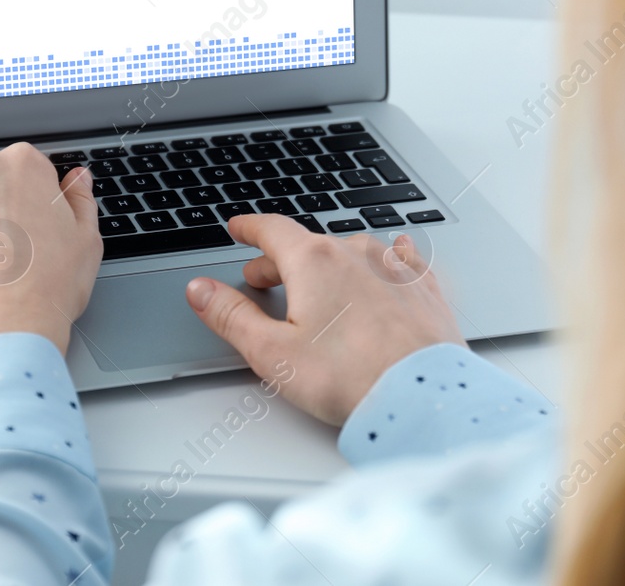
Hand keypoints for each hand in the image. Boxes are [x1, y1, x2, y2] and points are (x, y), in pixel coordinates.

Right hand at [185, 215, 462, 425]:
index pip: (272, 230)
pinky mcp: (423, 289)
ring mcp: (393, 268)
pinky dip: (387, 257)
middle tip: (263, 276)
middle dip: (281, 259)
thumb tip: (201, 291)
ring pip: (352, 251)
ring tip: (318, 282)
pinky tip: (394, 254)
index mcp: (314, 262)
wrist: (422, 396)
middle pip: (308, 245)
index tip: (239, 228)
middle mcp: (356, 254)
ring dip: (328, 263)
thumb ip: (231, 316)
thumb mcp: (272, 352)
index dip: (249, 228)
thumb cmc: (350, 378)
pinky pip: (401, 259)